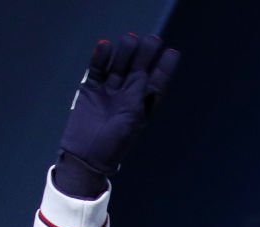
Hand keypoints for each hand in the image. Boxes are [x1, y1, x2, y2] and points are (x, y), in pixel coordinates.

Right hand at [59, 34, 179, 175]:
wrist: (87, 155)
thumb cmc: (115, 143)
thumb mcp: (132, 119)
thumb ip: (138, 95)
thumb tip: (142, 73)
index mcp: (142, 105)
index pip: (156, 82)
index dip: (164, 68)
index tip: (172, 52)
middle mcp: (127, 95)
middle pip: (137, 69)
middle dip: (145, 55)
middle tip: (151, 39)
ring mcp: (108, 90)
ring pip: (118, 65)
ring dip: (124, 52)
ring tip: (130, 39)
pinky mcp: (90, 89)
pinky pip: (97, 69)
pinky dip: (100, 57)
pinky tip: (105, 45)